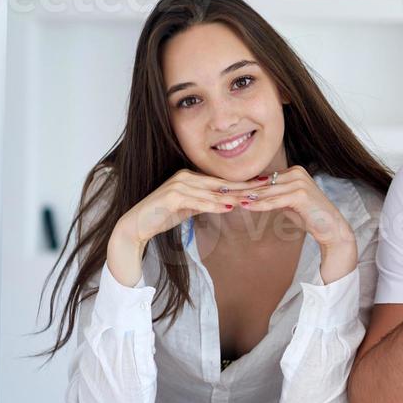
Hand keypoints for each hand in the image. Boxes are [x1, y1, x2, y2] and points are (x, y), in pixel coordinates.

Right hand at [114, 168, 267, 249]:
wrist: (137, 225)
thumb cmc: (162, 216)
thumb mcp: (189, 208)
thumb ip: (205, 203)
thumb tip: (226, 203)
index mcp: (191, 177)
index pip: (221, 181)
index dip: (242, 184)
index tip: (262, 186)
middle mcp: (185, 176)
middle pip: (220, 184)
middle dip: (243, 187)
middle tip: (265, 188)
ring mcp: (178, 184)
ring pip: (212, 192)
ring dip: (233, 196)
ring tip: (253, 199)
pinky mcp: (172, 196)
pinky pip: (198, 201)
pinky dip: (214, 204)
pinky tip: (229, 207)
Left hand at [236, 166, 357, 282]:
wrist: (331, 227)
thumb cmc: (309, 216)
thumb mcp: (287, 202)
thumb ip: (273, 195)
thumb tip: (252, 193)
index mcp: (293, 171)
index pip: (263, 179)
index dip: (244, 186)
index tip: (226, 190)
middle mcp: (296, 172)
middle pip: (262, 183)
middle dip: (241, 190)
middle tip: (221, 193)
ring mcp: (299, 182)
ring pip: (266, 191)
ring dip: (246, 197)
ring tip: (229, 199)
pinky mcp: (301, 194)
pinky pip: (275, 200)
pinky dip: (259, 204)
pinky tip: (245, 206)